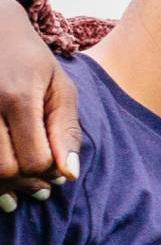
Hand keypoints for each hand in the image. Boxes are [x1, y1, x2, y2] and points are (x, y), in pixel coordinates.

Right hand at [0, 0, 81, 208]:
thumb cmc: (30, 59)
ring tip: (20, 185)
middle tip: (40, 185)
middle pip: (5, 169)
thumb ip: (66, 131)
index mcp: (17, 98)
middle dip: (26, 181)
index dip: (50, 171)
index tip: (58, 172)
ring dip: (4, 183)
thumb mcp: (59, 88)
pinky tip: (1, 178)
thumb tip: (70, 174)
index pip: (36, 159)